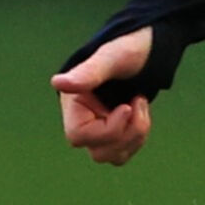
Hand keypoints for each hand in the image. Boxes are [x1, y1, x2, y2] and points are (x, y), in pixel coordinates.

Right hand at [51, 29, 158, 165]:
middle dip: (126, 133)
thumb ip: (87, 73)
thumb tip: (58, 83)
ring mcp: (97, 130)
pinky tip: (141, 112)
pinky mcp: (113, 135)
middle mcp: (81, 120)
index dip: (107, 129)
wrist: (147, 50)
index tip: (127, 107)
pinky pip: (122, 153)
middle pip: (98, 152)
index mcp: (73, 102)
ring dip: (135, 136)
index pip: (79, 136)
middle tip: (138, 102)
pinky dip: (137, 138)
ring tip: (141, 105)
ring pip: (112, 156)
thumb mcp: (111, 58)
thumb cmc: (128, 48)